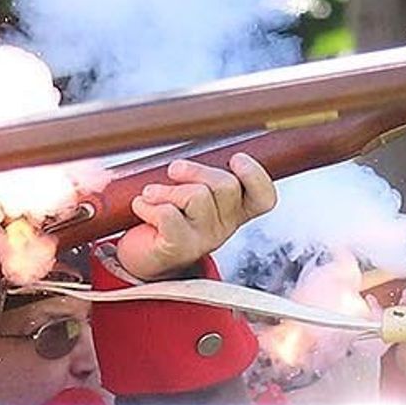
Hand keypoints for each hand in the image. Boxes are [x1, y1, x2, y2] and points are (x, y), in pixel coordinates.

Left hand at [109, 152, 276, 280]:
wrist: (142, 257)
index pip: (263, 197)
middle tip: (174, 170)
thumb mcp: (190, 192)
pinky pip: (167, 213)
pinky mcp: (179, 246)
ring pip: (196, 196)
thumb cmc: (167, 219)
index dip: (255, 176)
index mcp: (234, 211)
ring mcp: (204, 239)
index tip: (236, 159)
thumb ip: (201, 174)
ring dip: (166, 189)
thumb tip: (195, 147)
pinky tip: (142, 206)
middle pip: (226, 185)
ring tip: (151, 194)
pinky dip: (148, 205)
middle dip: (196, 170)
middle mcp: (225, 226)